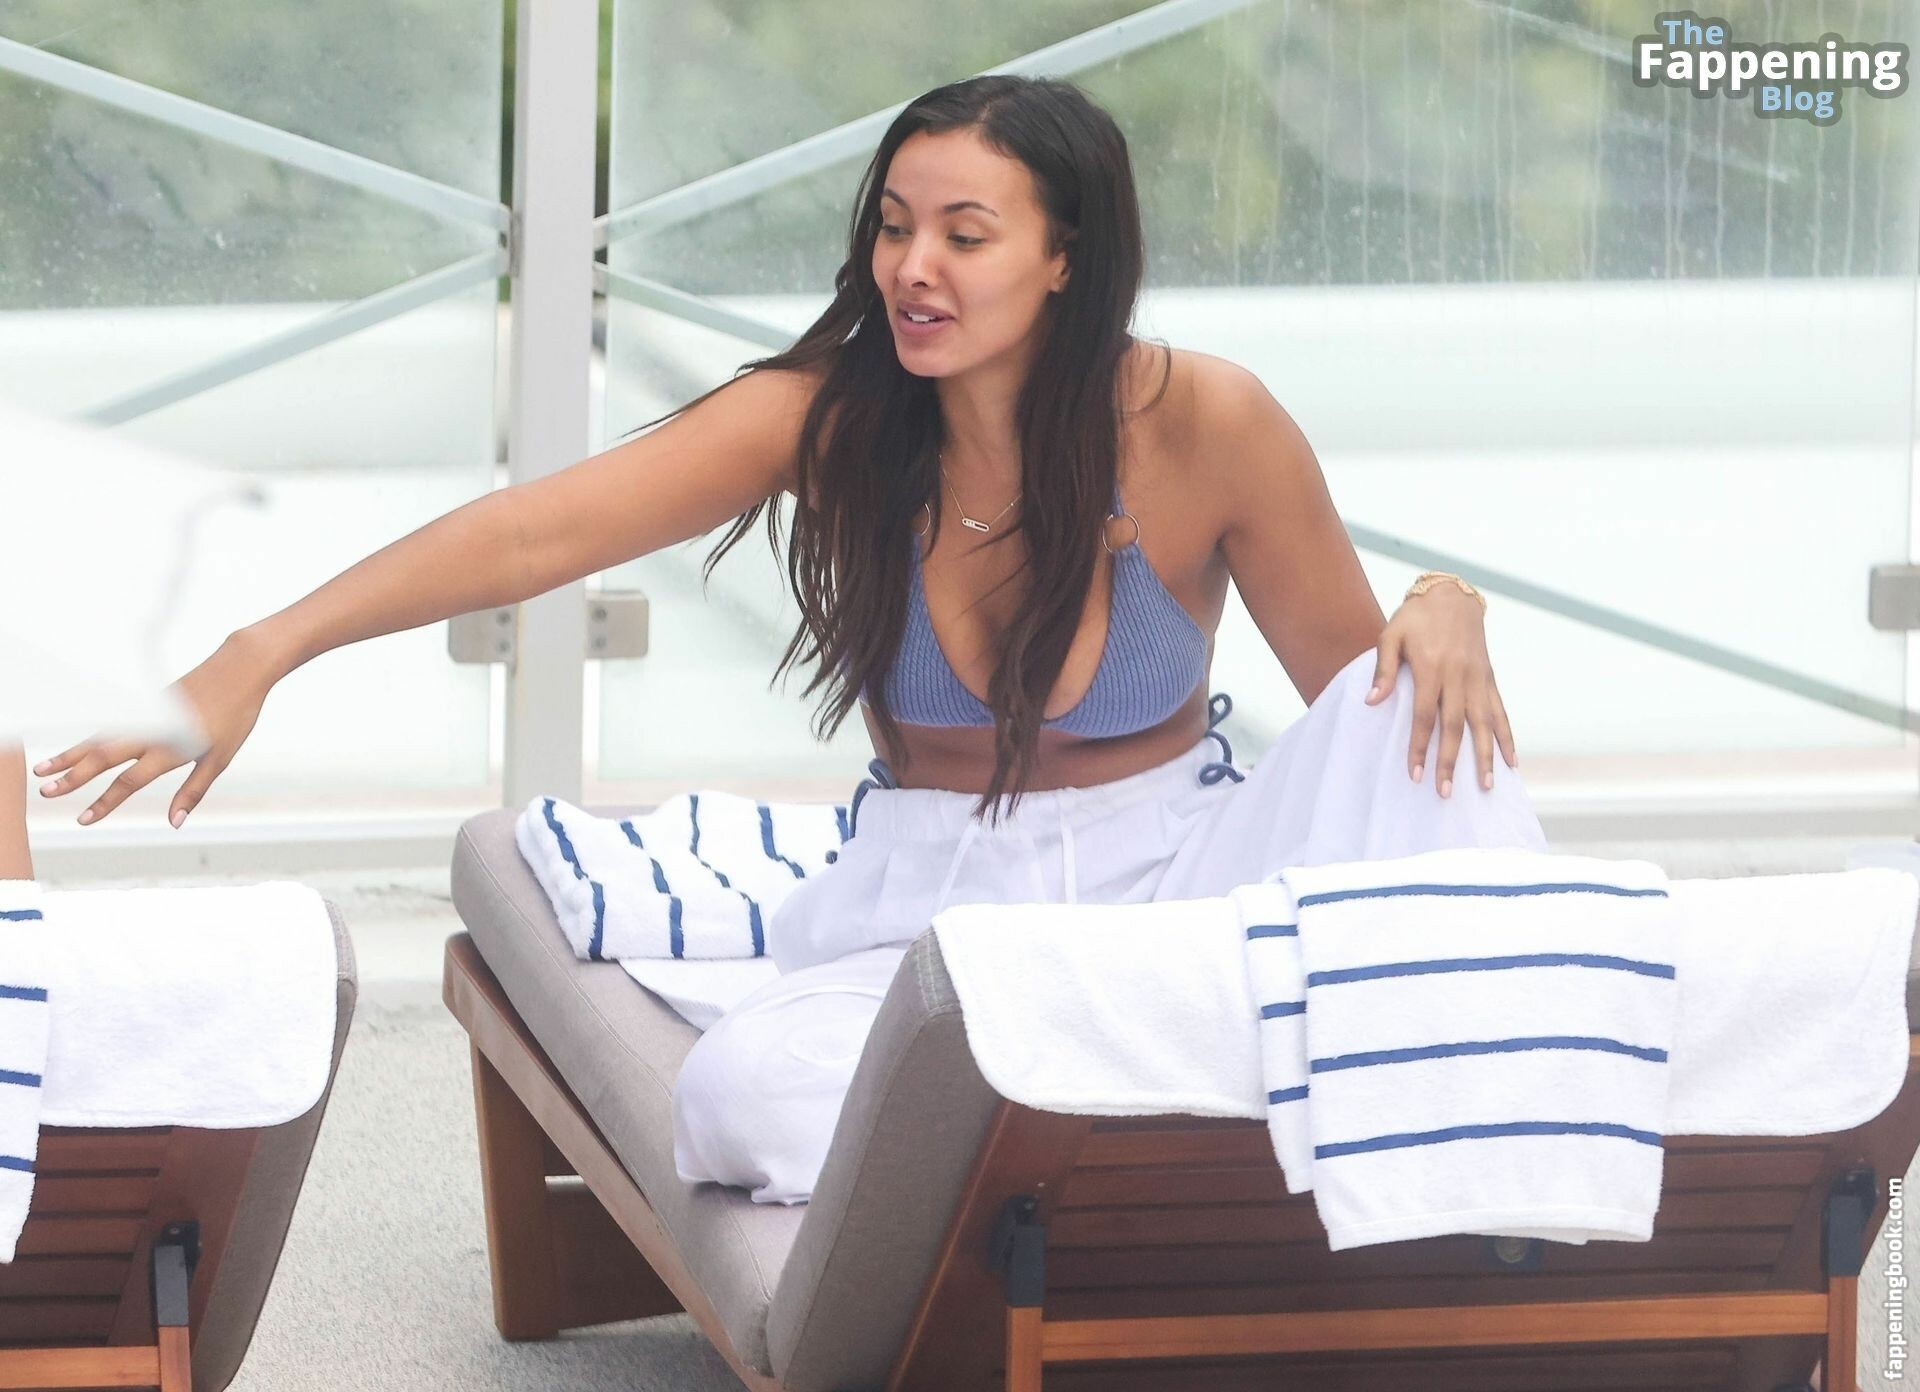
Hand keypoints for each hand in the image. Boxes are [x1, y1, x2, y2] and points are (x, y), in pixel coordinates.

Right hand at [33, 630, 278, 827]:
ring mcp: (147, 715)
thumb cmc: (235, 716)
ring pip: (99, 738)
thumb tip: (175, 823)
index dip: (105, 802)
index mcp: (172, 750)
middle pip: (103, 758)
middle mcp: (153, 732)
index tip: (83, 819)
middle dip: (72, 776)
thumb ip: (194, 790)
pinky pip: (112, 724)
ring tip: (43, 768)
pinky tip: (75, 747)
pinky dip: (89, 737)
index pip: (129, 782)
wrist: (238, 670)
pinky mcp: (148, 703)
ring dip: (70, 754)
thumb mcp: (220, 758)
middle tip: (44, 792)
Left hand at [1363, 586, 1516, 797]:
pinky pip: (1501, 711)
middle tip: (1445, 792)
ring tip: (1486, 785)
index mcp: (1432, 668)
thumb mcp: (1390, 635)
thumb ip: (1383, 670)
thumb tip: (1372, 702)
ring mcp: (1478, 678)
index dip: (1419, 746)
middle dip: (1450, 760)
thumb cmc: (1414, 617)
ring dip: (1485, 756)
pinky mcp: (1489, 678)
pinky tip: (1512, 761)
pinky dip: (1507, 736)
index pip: (1424, 716)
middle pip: (1455, 726)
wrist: (1452, 595)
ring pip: (1484, 723)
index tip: (1415, 774)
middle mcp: (1458, 676)